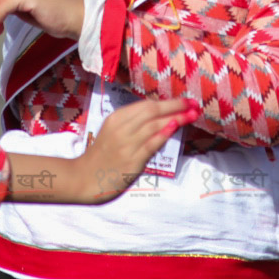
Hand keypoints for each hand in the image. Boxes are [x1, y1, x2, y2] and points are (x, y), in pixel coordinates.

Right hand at [3, 99, 199, 203]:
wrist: (84, 178)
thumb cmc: (102, 154)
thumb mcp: (113, 131)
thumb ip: (134, 123)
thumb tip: (163, 116)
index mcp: (116, 118)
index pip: (146, 105)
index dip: (169, 102)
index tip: (186, 100)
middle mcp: (121, 128)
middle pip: (152, 112)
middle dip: (176, 106)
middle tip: (194, 104)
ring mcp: (126, 145)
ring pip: (153, 126)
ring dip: (176, 118)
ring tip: (192, 115)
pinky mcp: (131, 162)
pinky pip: (150, 145)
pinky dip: (163, 134)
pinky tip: (174, 127)